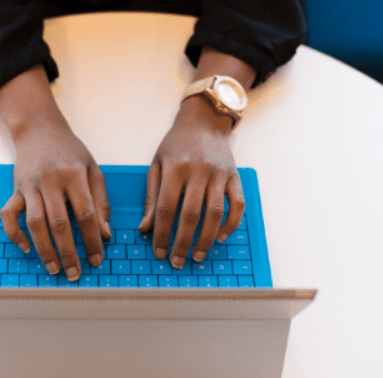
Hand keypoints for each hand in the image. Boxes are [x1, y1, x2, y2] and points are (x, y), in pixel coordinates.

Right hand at [0, 65, 111, 280]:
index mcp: (75, 175)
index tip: (97, 258)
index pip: (86, 214)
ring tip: (54, 268)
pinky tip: (26, 247)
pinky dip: (14, 233)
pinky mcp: (15, 188)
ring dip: (44, 249)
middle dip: (68, 252)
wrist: (39, 128)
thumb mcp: (93, 169)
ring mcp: (30, 185)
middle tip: (75, 273)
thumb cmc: (69, 151)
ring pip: (35, 223)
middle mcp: (51, 181)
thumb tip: (105, 234)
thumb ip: (101, 201)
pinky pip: (8, 215)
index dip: (92, 239)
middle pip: (59, 223)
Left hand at [138, 48, 256, 268]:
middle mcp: (198, 170)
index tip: (158, 251)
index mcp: (175, 167)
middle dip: (182, 242)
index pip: (166, 207)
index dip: (162, 233)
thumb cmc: (176, 145)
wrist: (204, 121)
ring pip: (215, 213)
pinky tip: (222, 237)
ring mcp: (220, 174)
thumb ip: (151, 196)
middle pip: (190, 214)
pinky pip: (237, 205)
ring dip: (207, 238)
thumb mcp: (157, 164)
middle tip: (177, 261)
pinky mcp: (235, 176)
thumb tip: (144, 228)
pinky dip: (232, 223)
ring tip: (197, 255)